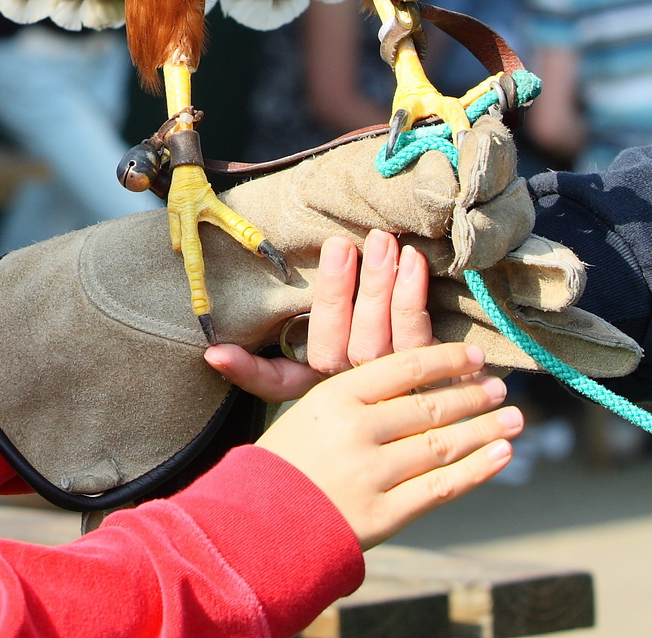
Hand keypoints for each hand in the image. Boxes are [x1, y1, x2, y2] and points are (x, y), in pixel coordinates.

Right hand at [206, 229, 431, 402]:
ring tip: (383, 242)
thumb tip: (211, 353)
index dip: (246, 370)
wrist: (439, 409)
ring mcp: (393, 386)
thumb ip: (262, 366)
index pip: (274, 382)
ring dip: (379, 287)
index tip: (218, 353)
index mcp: (319, 387)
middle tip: (341, 246)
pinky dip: (413, 297)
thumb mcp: (309, 372)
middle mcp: (352, 391)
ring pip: (379, 337)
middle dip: (337, 293)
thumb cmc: (367, 374)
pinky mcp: (431, 377)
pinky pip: (418, 335)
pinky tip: (413, 263)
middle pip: (336, 345)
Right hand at [256, 341, 519, 547]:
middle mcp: (357, 432)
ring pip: (443, 444)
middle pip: (430, 406)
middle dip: (472, 396)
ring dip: (485, 429)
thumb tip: (407, 375)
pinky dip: (477, 469)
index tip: (473, 358)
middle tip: (499, 387)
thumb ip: (354, 395)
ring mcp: (373, 474)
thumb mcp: (305, 412)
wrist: (258, 527)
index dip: (445, 361)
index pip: (404, 368)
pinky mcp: (385, 514)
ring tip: (512, 418)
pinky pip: (442, 487)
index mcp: (334, 398)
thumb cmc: (282, 464)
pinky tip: (501, 455)